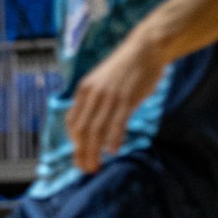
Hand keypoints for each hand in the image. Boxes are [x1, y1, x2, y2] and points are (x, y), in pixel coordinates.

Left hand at [64, 33, 166, 173]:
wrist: (145, 48)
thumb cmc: (125, 67)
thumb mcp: (101, 80)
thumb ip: (94, 99)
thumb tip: (91, 121)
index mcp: (85, 90)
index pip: (72, 121)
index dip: (73, 142)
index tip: (79, 154)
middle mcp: (93, 94)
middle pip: (82, 130)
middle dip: (80, 153)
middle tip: (85, 168)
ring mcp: (110, 96)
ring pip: (96, 131)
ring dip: (94, 152)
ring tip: (95, 166)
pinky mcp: (127, 99)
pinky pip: (117, 123)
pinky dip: (113, 139)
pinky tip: (113, 151)